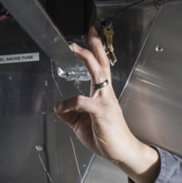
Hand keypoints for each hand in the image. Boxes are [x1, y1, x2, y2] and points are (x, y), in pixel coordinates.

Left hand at [54, 28, 159, 182]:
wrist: (123, 152)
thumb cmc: (108, 138)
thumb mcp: (82, 124)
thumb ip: (70, 114)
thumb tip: (58, 106)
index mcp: (103, 95)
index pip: (100, 68)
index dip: (95, 51)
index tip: (89, 37)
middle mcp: (106, 94)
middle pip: (102, 63)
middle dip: (94, 46)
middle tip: (88, 31)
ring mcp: (105, 102)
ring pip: (98, 74)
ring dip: (87, 58)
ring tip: (75, 48)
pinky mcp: (102, 113)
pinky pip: (83, 102)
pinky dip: (69, 102)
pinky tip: (62, 106)